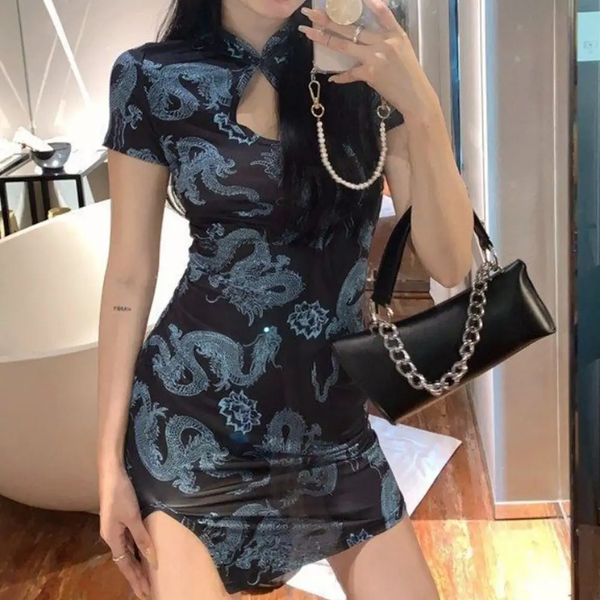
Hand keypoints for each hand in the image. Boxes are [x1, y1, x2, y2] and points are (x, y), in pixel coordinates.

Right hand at [99, 465, 156, 598]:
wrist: (111, 473)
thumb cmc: (121, 495)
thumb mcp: (133, 517)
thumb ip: (142, 538)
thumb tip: (152, 560)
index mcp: (112, 539)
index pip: (125, 566)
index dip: (135, 580)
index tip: (145, 593)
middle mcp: (111, 537)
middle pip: (124, 562)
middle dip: (136, 576)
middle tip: (148, 590)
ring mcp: (114, 529)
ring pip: (126, 552)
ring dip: (136, 564)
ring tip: (148, 576)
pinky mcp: (118, 520)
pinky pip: (128, 541)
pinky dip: (135, 550)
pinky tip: (143, 552)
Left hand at [299, 0, 438, 120]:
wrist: (416, 96)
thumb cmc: (410, 74)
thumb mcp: (403, 49)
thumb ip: (387, 37)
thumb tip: (367, 34)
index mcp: (395, 33)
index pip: (380, 11)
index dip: (366, 1)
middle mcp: (384, 42)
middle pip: (351, 27)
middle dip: (328, 19)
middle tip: (311, 12)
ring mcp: (375, 57)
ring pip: (344, 44)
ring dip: (324, 38)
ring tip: (308, 32)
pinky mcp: (369, 74)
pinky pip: (349, 73)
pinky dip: (340, 76)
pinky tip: (331, 77)